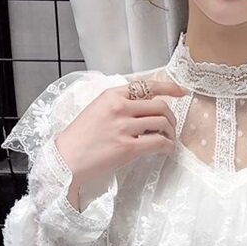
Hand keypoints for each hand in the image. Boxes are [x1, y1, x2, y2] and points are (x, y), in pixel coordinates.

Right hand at [54, 78, 188, 197]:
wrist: (66, 159)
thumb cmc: (80, 138)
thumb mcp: (97, 111)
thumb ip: (119, 107)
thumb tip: (144, 112)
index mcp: (111, 95)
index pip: (147, 86)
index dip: (168, 88)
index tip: (181, 93)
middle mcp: (119, 107)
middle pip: (160, 106)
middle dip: (171, 117)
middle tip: (171, 128)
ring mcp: (124, 127)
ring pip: (162, 123)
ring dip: (171, 133)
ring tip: (168, 141)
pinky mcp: (128, 147)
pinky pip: (158, 142)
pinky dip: (168, 146)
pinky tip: (166, 150)